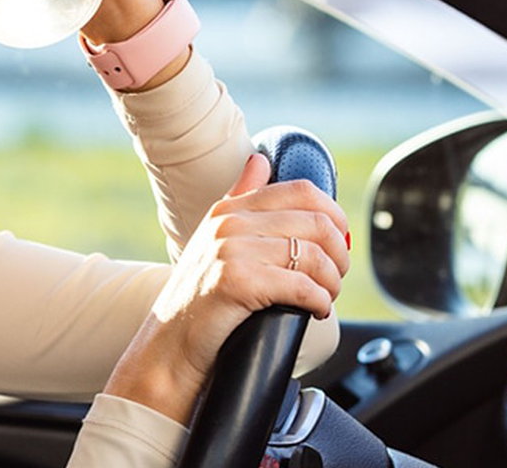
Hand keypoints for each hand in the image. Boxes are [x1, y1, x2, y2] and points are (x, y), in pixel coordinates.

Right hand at [102, 153, 350, 423]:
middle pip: (317, 223)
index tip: (338, 244)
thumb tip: (260, 160)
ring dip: (332, 282)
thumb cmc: (197, 299)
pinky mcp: (237, 281)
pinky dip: (319, 301)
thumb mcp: (213, 239)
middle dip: (339, 254)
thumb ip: (240, 198)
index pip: (302, 192)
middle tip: (336, 277)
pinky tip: (316, 311)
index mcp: (229, 209)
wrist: (168, 345)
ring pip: (314, 256)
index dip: (335, 217)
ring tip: (325, 297)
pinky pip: (302, 286)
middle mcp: (229, 223)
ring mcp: (231, 250)